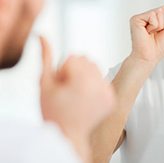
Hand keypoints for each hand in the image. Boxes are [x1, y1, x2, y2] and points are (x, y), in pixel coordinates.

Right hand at [39, 36, 114, 161]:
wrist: (68, 135)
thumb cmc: (53, 112)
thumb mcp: (45, 83)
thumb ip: (46, 57)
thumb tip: (43, 36)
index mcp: (83, 82)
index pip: (74, 58)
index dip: (63, 71)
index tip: (62, 85)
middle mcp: (99, 86)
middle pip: (87, 60)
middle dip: (75, 71)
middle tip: (69, 90)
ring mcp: (108, 93)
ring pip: (95, 67)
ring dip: (85, 76)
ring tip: (77, 94)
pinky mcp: (112, 98)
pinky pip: (103, 79)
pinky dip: (94, 85)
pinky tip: (86, 98)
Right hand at [129, 6, 163, 63]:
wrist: (150, 57)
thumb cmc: (159, 47)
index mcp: (154, 18)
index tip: (162, 32)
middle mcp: (147, 16)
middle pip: (163, 9)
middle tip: (156, 33)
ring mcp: (141, 17)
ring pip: (159, 12)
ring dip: (159, 26)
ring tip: (151, 33)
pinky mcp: (136, 19)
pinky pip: (152, 15)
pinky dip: (153, 26)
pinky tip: (147, 32)